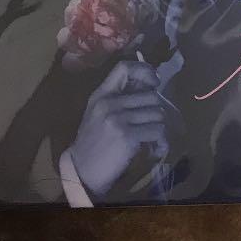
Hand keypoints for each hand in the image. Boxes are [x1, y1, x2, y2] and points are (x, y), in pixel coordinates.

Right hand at [66, 60, 165, 199]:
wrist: (82, 172)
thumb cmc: (93, 142)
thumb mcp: (99, 113)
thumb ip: (119, 97)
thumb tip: (151, 84)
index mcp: (101, 95)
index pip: (124, 68)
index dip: (145, 70)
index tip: (154, 82)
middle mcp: (109, 104)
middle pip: (151, 95)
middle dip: (155, 109)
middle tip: (149, 121)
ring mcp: (118, 120)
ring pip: (157, 113)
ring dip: (157, 125)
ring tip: (149, 134)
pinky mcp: (128, 136)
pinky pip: (157, 129)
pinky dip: (159, 138)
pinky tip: (152, 144)